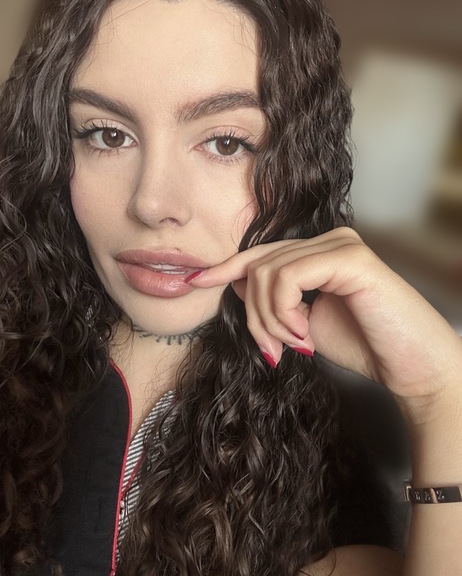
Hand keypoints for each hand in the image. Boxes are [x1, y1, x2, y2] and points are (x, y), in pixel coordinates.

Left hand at [189, 228, 461, 409]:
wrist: (410, 368)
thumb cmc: (363, 345)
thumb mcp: (303, 322)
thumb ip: (274, 301)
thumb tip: (235, 282)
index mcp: (318, 252)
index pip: (261, 254)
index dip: (225, 268)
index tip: (194, 282)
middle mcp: (329, 240)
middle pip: (258, 266)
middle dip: (253, 314)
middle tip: (272, 351)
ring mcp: (340, 244)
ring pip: (268, 272)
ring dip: (269, 319)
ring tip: (294, 344)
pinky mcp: (350, 258)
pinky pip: (289, 276)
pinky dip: (284, 310)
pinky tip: (305, 333)